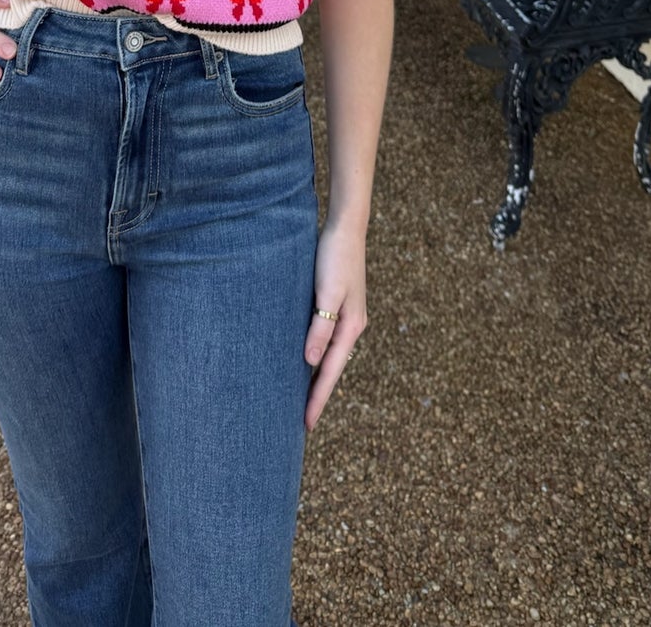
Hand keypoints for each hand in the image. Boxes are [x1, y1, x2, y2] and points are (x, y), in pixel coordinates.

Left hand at [304, 215, 367, 430]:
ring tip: (299, 397)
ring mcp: (346, 316)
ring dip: (316, 376)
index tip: (305, 424)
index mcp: (351, 327)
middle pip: (332, 369)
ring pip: (329, 355)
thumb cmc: (335, 257)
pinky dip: (316, 355)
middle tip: (301, 422)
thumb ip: (320, 326)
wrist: (346, 227)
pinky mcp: (337, 305)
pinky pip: (326, 340)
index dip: (317, 398)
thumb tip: (310, 361)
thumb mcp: (328, 292)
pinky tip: (305, 359)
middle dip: (317, 394)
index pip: (330, 372)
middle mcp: (351, 326)